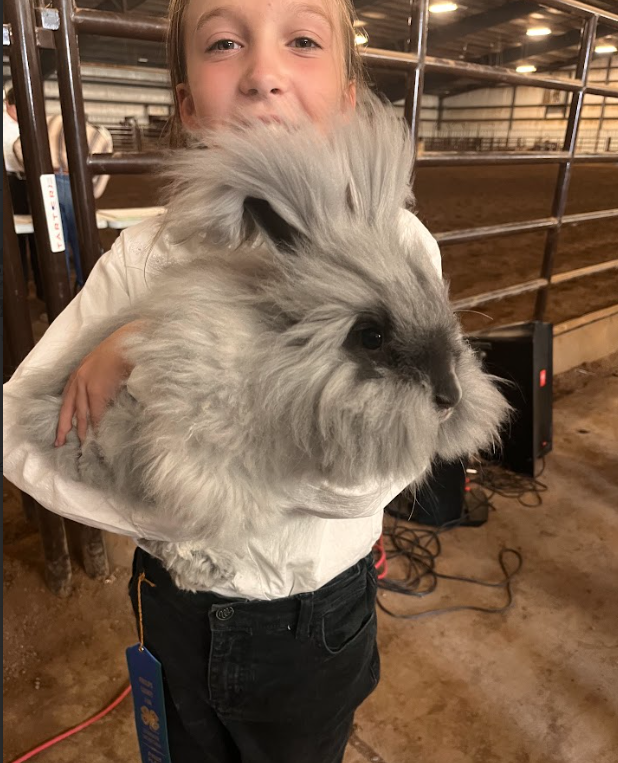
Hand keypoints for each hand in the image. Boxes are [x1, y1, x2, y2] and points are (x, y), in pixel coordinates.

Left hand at [55, 321, 140, 445]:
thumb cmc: (122, 351)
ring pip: (81, 415)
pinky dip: (97, 427)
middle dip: (64, 428)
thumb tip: (105, 394)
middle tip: (60, 443)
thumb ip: (101, 379)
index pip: (67, 400)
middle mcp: (78, 380)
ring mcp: (86, 386)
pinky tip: (98, 436)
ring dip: (82, 431)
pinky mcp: (97, 391)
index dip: (64, 416)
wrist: (129, 342)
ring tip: (84, 445)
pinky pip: (96, 414)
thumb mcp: (104, 364)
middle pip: (69, 410)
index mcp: (79, 374)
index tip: (62, 429)